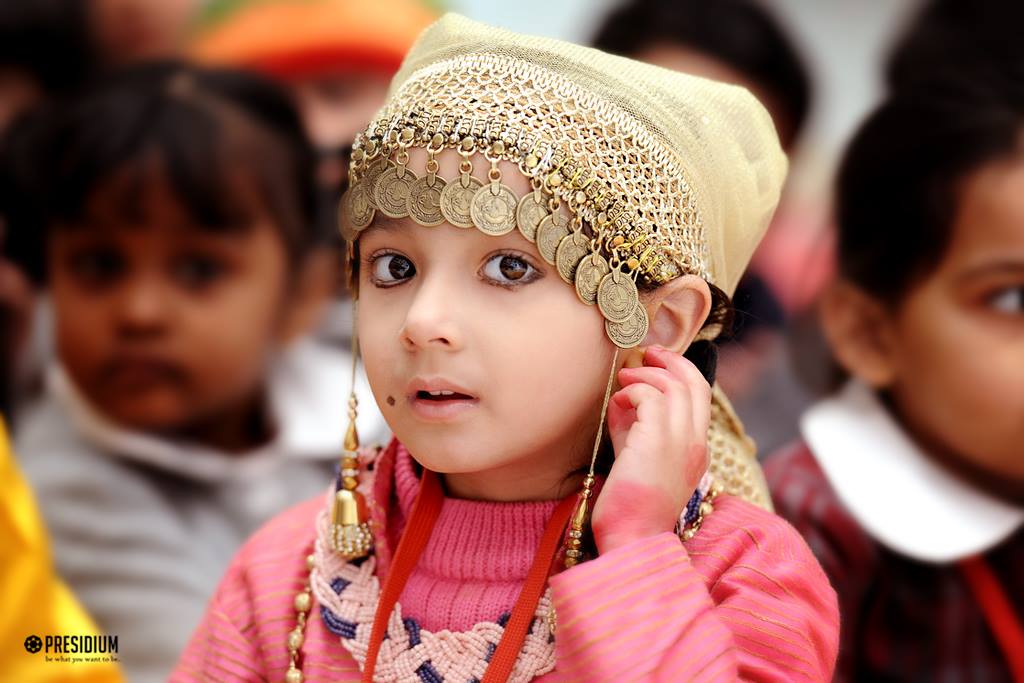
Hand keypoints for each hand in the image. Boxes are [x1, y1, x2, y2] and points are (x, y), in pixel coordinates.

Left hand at [591, 345, 710, 554]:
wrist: (631, 540)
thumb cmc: (630, 507)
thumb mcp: (637, 461)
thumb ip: (634, 431)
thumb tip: (621, 401)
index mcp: (696, 450)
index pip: (700, 399)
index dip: (679, 375)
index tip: (656, 366)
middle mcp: (695, 443)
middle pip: (696, 384)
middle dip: (672, 361)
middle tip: (648, 353)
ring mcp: (680, 442)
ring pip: (674, 386)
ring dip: (646, 375)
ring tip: (624, 378)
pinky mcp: (657, 443)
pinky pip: (650, 397)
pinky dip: (632, 393)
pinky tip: (617, 403)